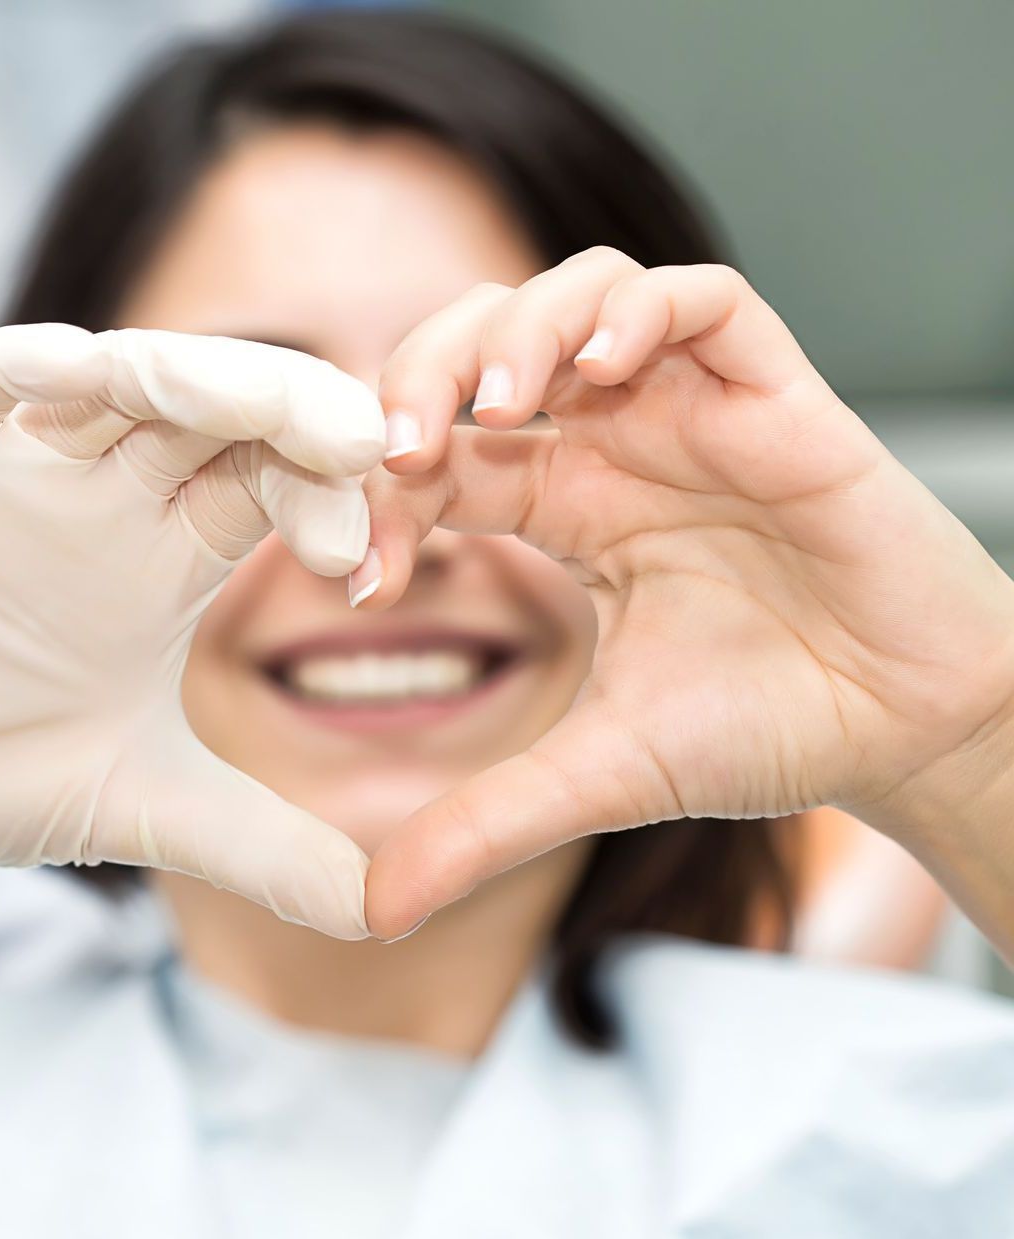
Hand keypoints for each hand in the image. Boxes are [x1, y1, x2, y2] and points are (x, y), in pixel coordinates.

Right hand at [0, 324, 384, 937]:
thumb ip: (268, 849)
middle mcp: (109, 499)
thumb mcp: (146, 809)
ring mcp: (24, 473)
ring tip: (271, 409)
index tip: (366, 570)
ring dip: (203, 376)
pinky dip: (33, 369)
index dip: (332, 503)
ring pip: (126, 376)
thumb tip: (389, 917)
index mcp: (168, 558)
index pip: (273, 483)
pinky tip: (90, 373)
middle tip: (363, 453)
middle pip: (223, 412)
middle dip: (296, 417)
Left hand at [360, 250, 1013, 939]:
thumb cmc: (766, 729)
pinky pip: (700, 299)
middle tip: (399, 447)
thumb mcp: (597, 774)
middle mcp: (617, 445)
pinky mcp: (775, 395)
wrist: (904, 729)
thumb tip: (374, 912)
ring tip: (495, 404)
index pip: (442, 457)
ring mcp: (691, 410)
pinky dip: (637, 312)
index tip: (365, 573)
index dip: (383, 493)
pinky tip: (601, 371)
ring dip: (518, 331)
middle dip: (422, 375)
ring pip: (580, 296)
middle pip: (486, 345)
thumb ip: (484, 824)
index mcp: (564, 509)